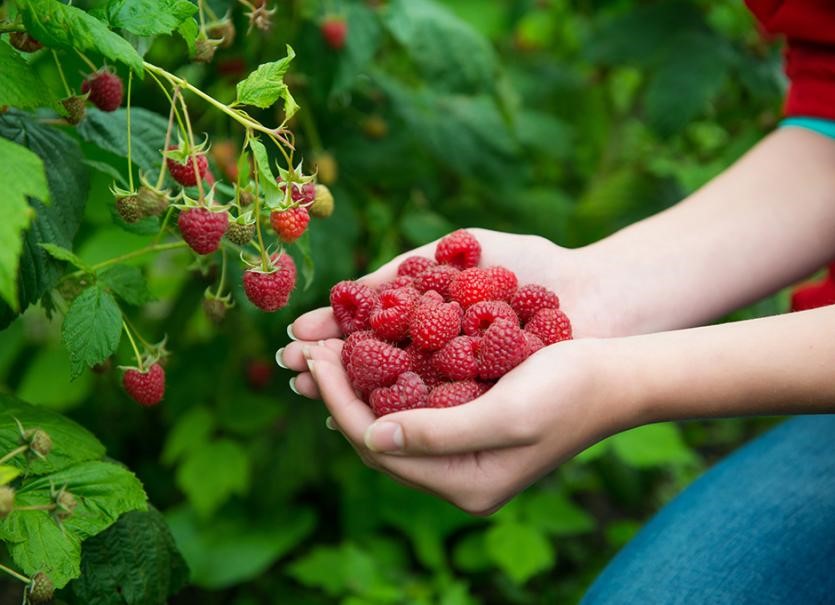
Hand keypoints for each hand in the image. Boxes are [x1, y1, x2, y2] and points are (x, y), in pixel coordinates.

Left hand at [278, 228, 629, 512]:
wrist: (616, 376)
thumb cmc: (570, 388)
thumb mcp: (505, 412)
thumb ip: (438, 433)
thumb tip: (372, 435)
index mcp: (465, 483)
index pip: (378, 445)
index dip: (339, 399)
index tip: (316, 354)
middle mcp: (458, 478)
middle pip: (375, 438)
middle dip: (339, 390)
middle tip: (311, 347)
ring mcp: (463, 456)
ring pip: (388, 423)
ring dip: (357, 384)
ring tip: (329, 347)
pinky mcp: (469, 430)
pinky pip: (410, 410)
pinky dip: (385, 381)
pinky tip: (367, 353)